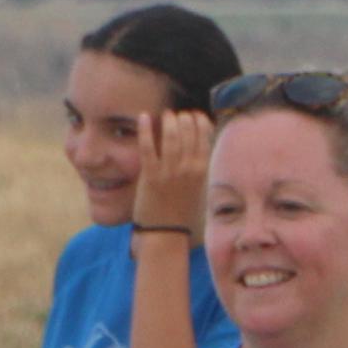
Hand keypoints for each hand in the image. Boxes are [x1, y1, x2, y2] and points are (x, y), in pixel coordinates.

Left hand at [131, 109, 213, 238]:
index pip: (205, 135)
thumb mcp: (197, 185)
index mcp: (202, 169)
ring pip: (171, 135)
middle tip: (176, 116)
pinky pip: (148, 146)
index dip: (199, 120)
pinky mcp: (151, 175)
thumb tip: (197, 145)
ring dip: (168, 120)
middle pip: (188, 130)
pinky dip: (145, 129)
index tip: (193, 115)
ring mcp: (169, 171)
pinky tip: (143, 117)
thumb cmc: (181, 210)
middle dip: (183, 117)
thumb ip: (197, 165)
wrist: (166, 232)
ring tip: (166, 115)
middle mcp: (188, 168)